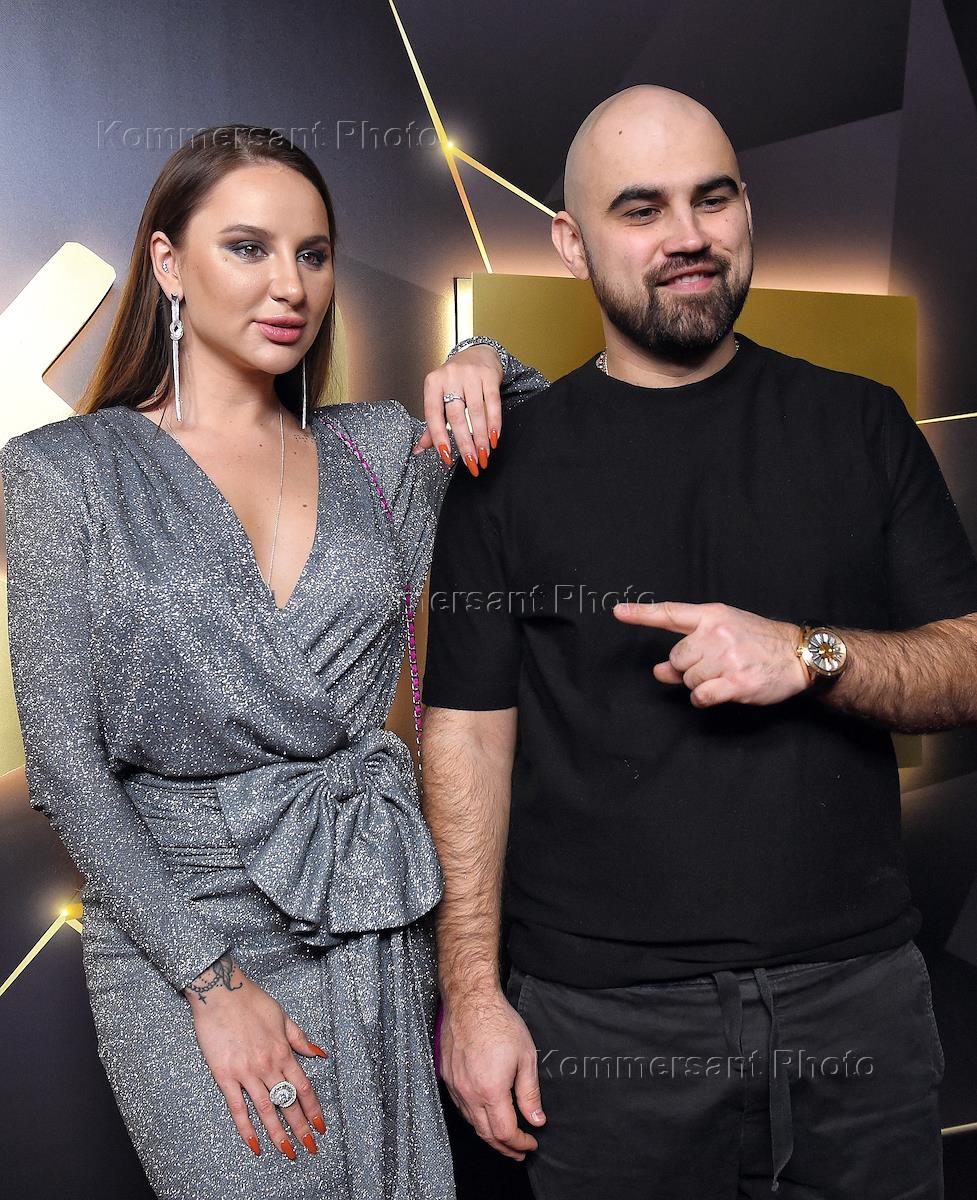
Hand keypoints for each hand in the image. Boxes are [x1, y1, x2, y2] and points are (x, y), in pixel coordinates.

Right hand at [185, 954, 328, 1159]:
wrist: (221, 993)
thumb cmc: (252, 1001)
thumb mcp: (283, 1016)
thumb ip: (300, 1038)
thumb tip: (319, 1053)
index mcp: (284, 1051)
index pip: (304, 1088)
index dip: (314, 1109)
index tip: (321, 1126)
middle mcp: (268, 1065)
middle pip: (288, 1103)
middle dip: (301, 1128)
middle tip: (310, 1147)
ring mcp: (246, 1072)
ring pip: (267, 1110)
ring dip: (279, 1133)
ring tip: (288, 1152)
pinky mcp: (225, 1076)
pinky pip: (238, 1108)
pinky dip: (247, 1129)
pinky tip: (255, 1144)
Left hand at [412, 344, 503, 476]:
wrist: (477, 352)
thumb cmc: (454, 379)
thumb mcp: (439, 396)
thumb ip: (431, 424)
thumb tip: (419, 449)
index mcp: (433, 383)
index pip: (433, 414)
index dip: (439, 437)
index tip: (447, 457)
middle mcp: (450, 376)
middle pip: (456, 416)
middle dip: (464, 443)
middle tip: (470, 462)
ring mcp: (470, 374)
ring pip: (476, 412)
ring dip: (481, 438)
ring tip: (484, 456)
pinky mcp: (489, 375)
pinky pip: (492, 403)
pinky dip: (494, 423)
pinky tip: (494, 438)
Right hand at [439, 988, 545, 1160]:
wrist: (470, 1000)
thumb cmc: (499, 1022)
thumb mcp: (526, 1057)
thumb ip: (530, 1093)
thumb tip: (537, 1119)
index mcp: (490, 1090)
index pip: (505, 1132)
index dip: (520, 1143)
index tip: (531, 1142)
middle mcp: (469, 1093)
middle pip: (486, 1134)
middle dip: (505, 1147)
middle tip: (519, 1151)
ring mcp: (455, 1085)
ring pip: (471, 1122)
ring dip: (489, 1134)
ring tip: (505, 1137)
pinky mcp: (447, 1077)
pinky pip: (461, 1106)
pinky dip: (475, 1117)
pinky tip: (486, 1114)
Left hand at [613, 600, 810, 706]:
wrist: (797, 655)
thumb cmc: (758, 642)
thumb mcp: (723, 633)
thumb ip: (688, 648)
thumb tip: (659, 670)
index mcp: (711, 615)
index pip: (669, 613)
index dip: (641, 614)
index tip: (618, 612)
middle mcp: (716, 633)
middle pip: (677, 658)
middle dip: (689, 667)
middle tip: (715, 664)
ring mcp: (726, 658)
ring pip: (688, 679)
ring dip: (700, 683)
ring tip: (725, 674)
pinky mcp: (736, 682)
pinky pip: (701, 696)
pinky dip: (703, 699)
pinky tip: (717, 692)